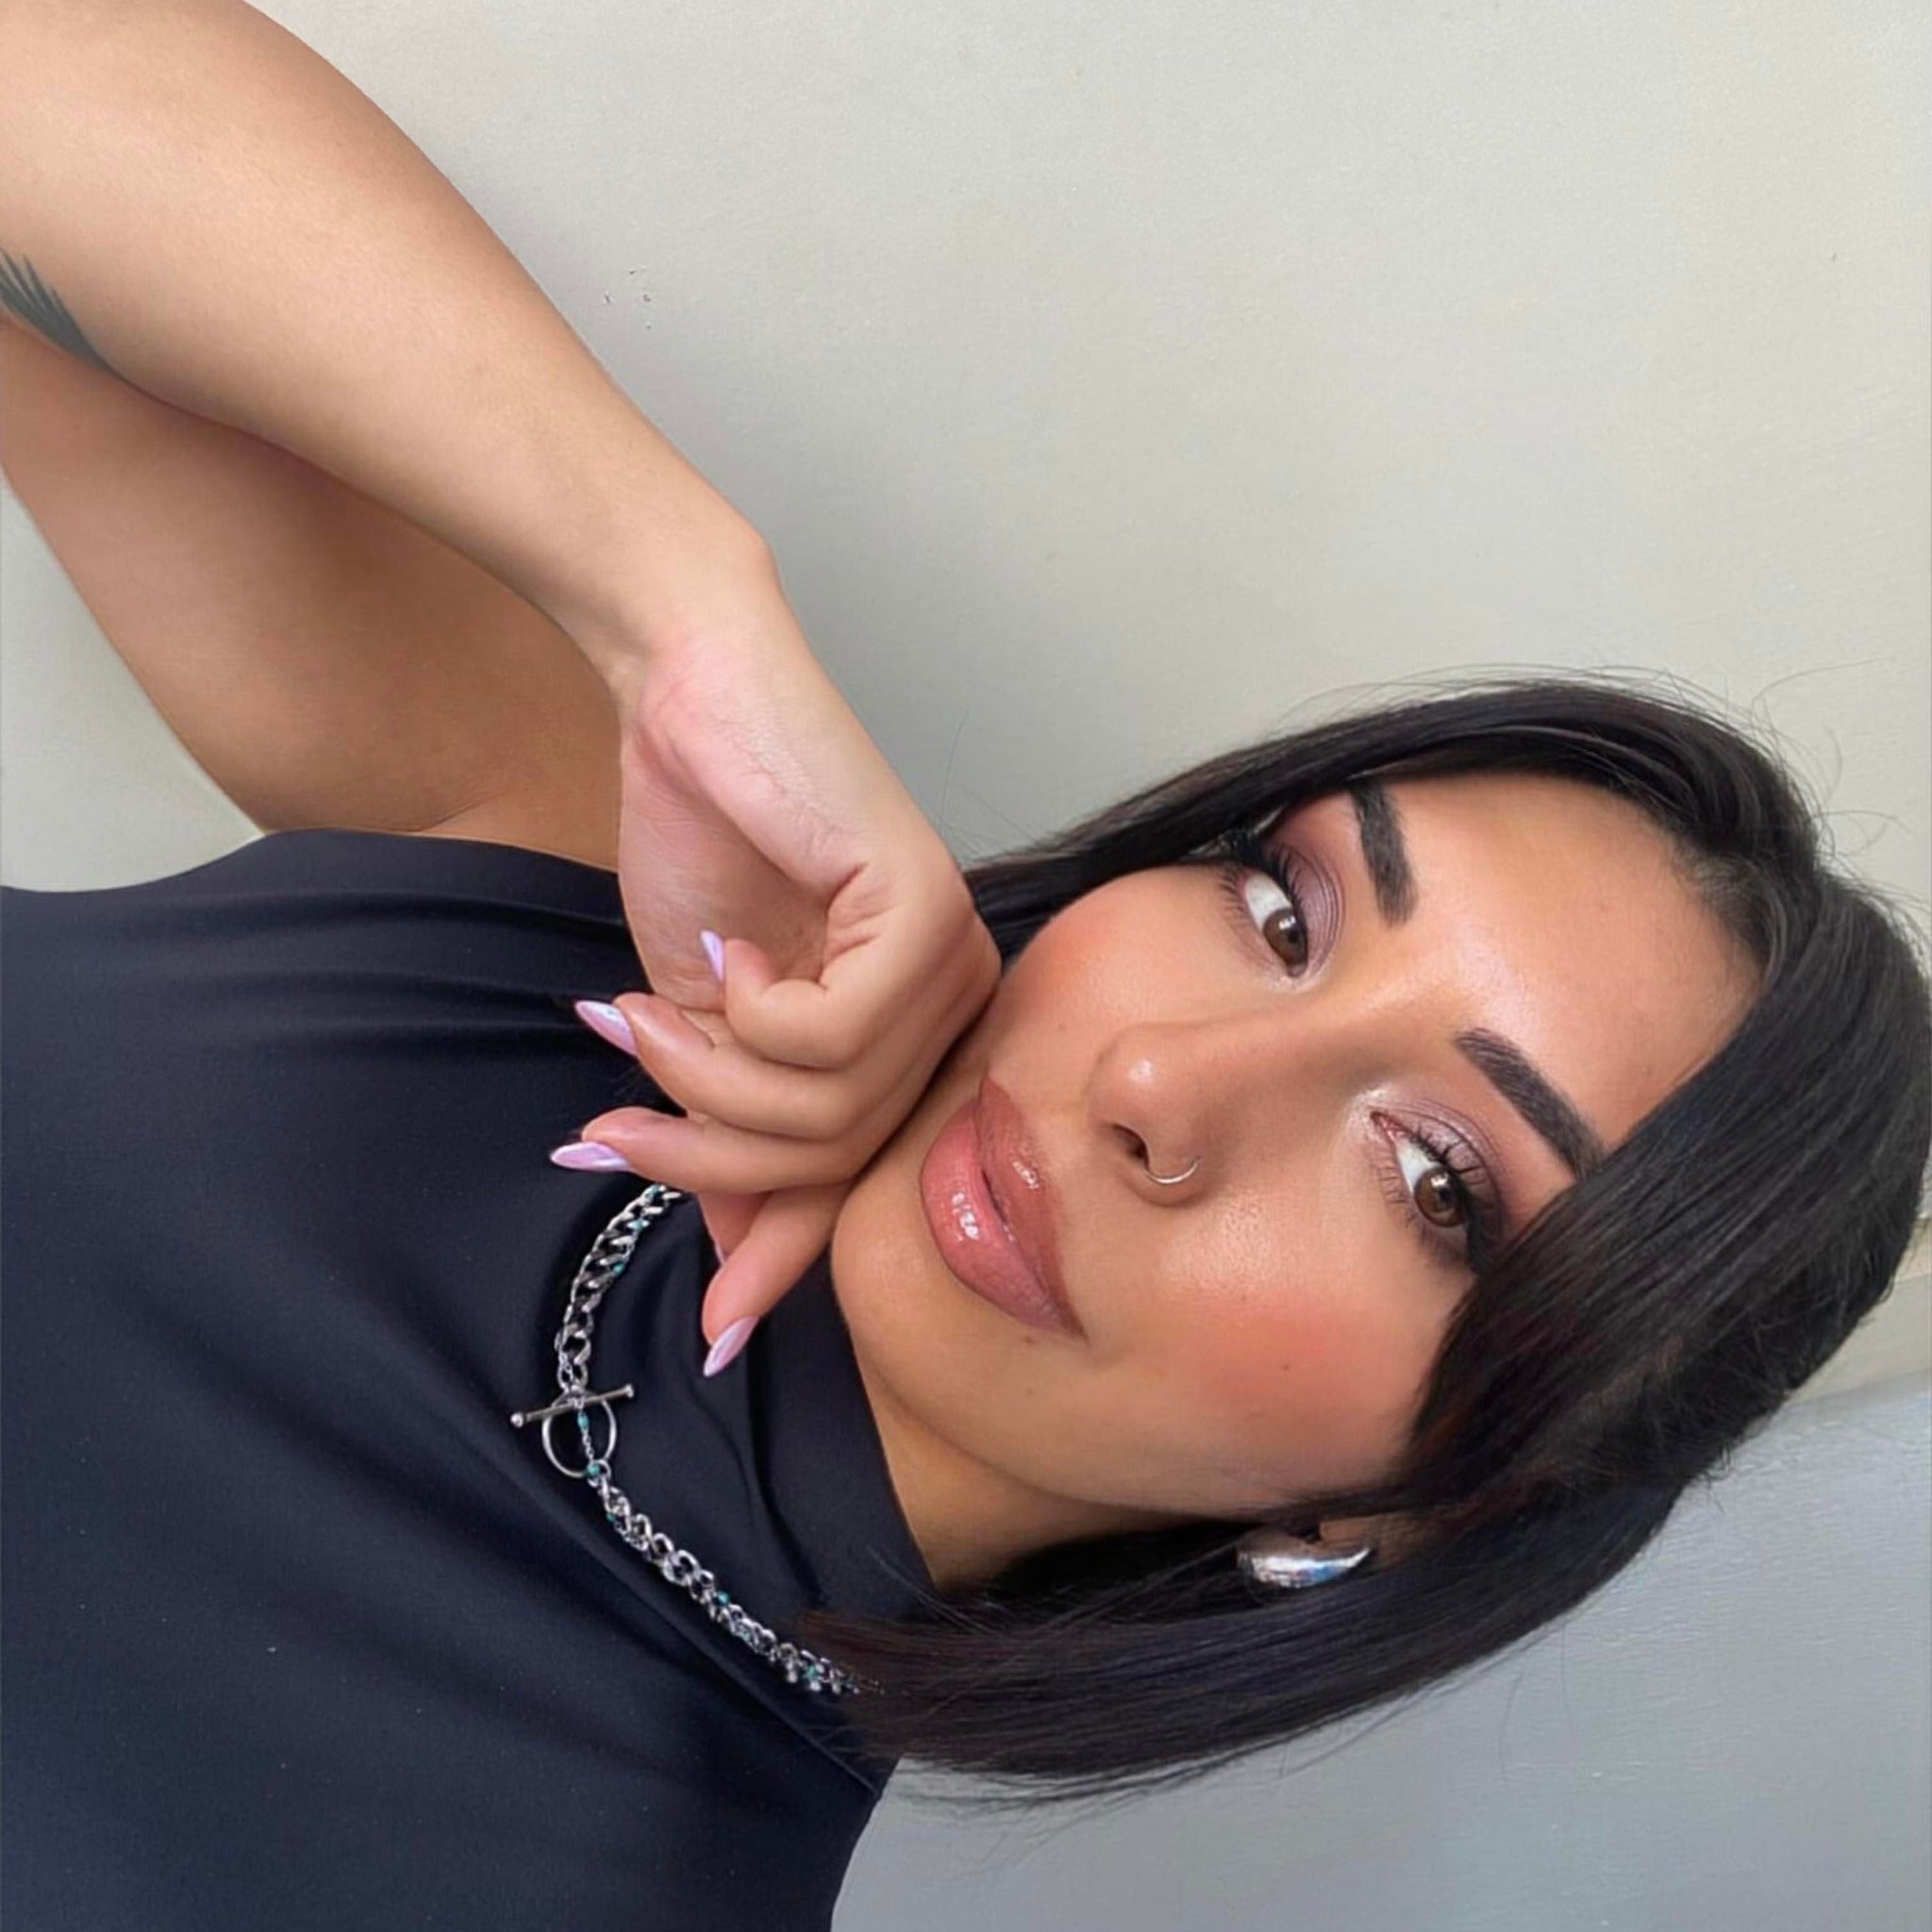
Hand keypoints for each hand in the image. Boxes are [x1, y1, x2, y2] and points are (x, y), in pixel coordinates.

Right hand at [573, 561, 1001, 1351]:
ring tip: (642, 1019)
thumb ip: (732, 1136)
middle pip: (834, 1158)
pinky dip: (746, 1016)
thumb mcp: (698, 1030)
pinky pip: (831, 1035)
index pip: (857, 1180)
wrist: (688, 705)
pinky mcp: (927, 907)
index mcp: (906, 1038)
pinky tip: (723, 958)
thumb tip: (733, 1269)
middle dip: (706, 1155)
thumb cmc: (703, 849)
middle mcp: (951, 1005)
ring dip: (706, 1080)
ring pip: (828, 1107)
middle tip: (610, 1125)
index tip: (715, 1328)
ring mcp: (950, 958)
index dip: (784, 1255)